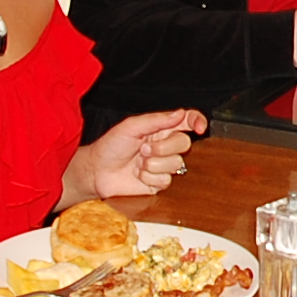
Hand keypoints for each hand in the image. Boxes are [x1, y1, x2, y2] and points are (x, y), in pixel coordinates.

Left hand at [76, 109, 203, 199]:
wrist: (97, 172)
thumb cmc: (110, 146)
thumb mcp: (131, 127)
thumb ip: (156, 120)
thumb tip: (181, 114)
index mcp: (160, 129)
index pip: (187, 121)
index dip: (197, 122)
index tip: (199, 127)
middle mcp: (165, 146)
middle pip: (185, 144)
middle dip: (164, 148)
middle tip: (144, 149)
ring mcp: (163, 165)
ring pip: (176, 163)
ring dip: (154, 164)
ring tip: (138, 163)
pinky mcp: (158, 183)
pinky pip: (167, 180)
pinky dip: (150, 177)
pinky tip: (138, 175)